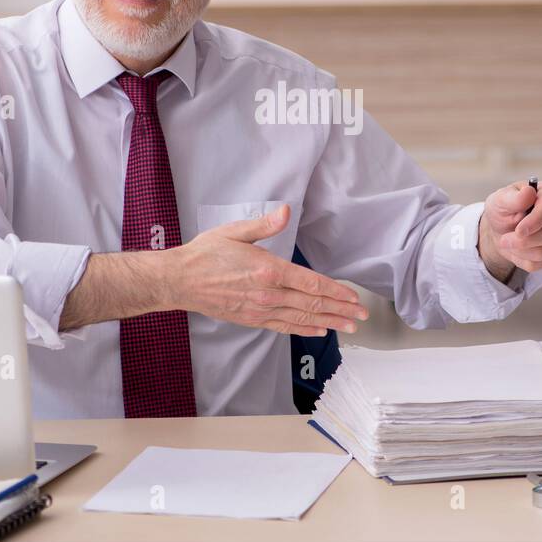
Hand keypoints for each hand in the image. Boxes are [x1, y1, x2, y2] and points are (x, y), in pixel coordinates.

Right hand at [169, 204, 368, 336]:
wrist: (180, 280)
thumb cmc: (206, 254)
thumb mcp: (234, 232)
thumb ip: (263, 225)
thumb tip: (285, 211)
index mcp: (268, 269)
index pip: (310, 282)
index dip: (335, 291)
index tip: (353, 297)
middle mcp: (268, 293)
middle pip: (312, 303)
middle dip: (340, 310)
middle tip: (361, 316)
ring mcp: (260, 309)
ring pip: (302, 318)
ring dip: (329, 322)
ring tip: (349, 327)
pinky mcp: (252, 319)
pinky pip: (284, 326)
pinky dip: (304, 329)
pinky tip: (319, 330)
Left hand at [478, 180, 541, 281]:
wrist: (503, 228)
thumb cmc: (503, 209)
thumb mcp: (500, 200)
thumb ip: (513, 198)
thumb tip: (529, 192)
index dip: (534, 222)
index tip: (519, 231)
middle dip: (523, 242)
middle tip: (504, 240)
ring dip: (519, 251)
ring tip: (508, 242)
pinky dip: (523, 260)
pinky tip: (517, 250)